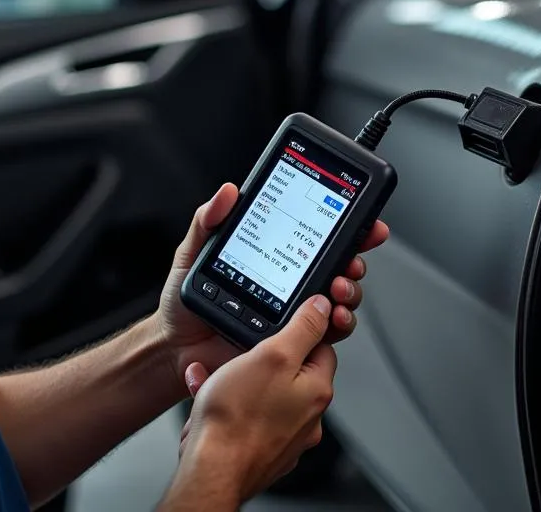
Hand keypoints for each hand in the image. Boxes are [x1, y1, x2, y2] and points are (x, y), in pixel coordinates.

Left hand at [156, 183, 388, 391]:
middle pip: (339, 266)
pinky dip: (337, 326)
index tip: (366, 222)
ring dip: (350, 292)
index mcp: (274, 256)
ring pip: (339, 300)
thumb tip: (229, 191)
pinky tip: (332, 319)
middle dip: (355, 260)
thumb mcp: (193, 252)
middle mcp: (290, 283)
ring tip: (338, 290)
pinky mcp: (292, 343)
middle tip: (351, 261)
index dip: (348, 228)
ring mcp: (294, 314)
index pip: (317, 237)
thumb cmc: (184, 303)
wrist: (174, 348)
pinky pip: (326, 335)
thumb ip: (208, 220)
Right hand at [165, 296, 337, 507]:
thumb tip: (323, 308)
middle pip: (290, 370)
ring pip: (263, 393)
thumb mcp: (272, 354)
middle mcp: (308, 418)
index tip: (273, 332)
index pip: (320, 347)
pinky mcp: (262, 451)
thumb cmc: (236, 418)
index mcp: (317, 391)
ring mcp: (285, 438)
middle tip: (238, 358)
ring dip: (237, 381)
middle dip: (259, 359)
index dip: (296, 333)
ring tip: (215, 381)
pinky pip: (247, 416)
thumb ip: (303, 328)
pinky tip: (208, 401)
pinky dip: (229, 406)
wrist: (209, 471)